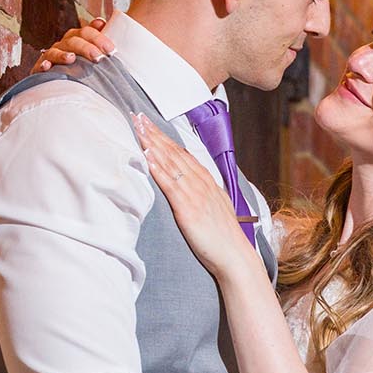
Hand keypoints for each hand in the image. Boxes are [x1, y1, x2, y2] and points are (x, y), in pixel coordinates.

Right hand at [33, 15, 114, 71]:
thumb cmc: (86, 69)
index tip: (111, 50)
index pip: (87, 32)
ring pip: (56, 51)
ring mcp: (52, 55)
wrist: (66, 85)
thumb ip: (101, 42)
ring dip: (63, 54)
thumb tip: (101, 22)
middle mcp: (64, 45)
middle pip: (73, 40)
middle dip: (86, 47)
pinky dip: (43, 65)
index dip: (99, 38)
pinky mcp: (41, 68)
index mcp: (78, 39)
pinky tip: (47, 67)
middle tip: (98, 58)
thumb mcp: (97, 57)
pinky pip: (41, 65)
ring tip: (72, 59)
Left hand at [133, 112, 255, 280]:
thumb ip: (203, 193)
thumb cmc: (224, 237)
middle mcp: (201, 184)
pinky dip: (158, 169)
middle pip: (174, 153)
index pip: (182, 154)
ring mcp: (195, 195)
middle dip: (154, 133)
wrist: (235, 256)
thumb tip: (191, 186)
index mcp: (207, 182)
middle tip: (137, 116)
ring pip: (170, 163)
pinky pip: (170, 185)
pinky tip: (147, 156)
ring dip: (152, 144)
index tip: (150, 124)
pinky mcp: (188, 209)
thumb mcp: (216, 207)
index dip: (165, 137)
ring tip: (137, 128)